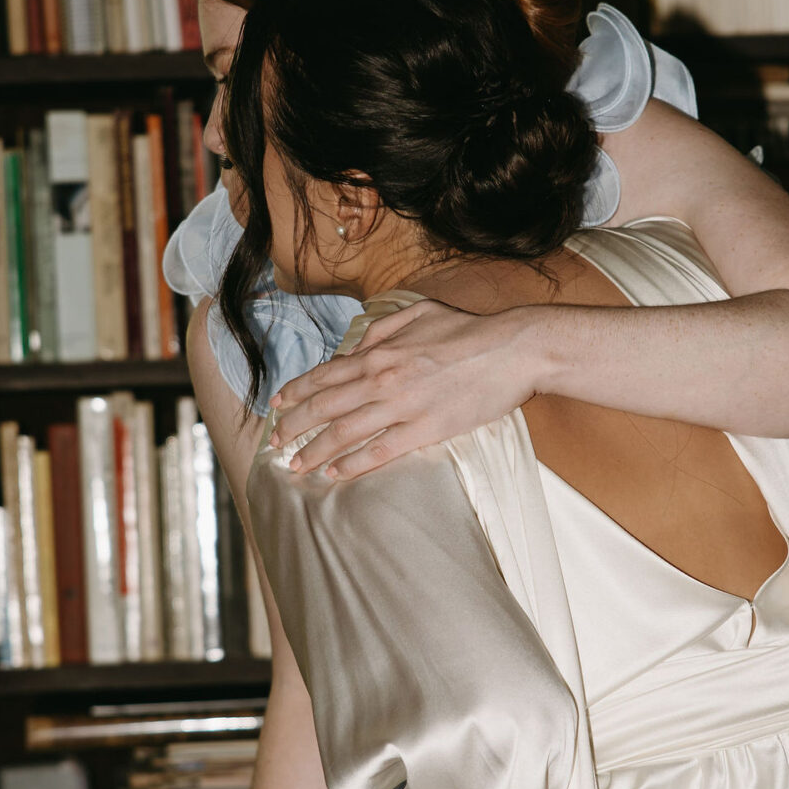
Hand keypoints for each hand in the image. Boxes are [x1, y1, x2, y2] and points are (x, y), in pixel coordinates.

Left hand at [267, 299, 544, 478]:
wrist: (512, 350)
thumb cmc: (468, 330)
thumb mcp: (418, 313)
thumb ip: (381, 330)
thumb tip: (355, 347)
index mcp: (379, 353)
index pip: (325, 375)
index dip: (296, 392)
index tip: (276, 406)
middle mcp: (382, 379)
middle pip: (324, 408)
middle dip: (293, 427)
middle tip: (275, 443)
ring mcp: (402, 407)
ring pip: (344, 433)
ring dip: (314, 451)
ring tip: (295, 465)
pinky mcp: (425, 429)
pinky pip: (379, 451)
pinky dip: (352, 464)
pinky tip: (334, 474)